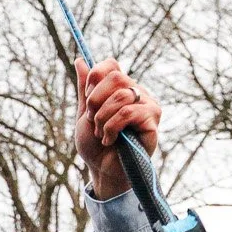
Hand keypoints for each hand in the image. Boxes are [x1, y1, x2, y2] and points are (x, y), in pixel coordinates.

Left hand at [75, 57, 161, 197]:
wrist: (103, 171)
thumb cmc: (96, 145)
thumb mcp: (85, 114)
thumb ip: (84, 89)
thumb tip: (80, 60)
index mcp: (122, 88)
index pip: (111, 66)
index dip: (94, 79)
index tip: (88, 101)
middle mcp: (138, 93)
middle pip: (116, 77)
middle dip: (96, 101)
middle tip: (93, 120)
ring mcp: (148, 106)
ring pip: (121, 96)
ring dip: (102, 118)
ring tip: (102, 134)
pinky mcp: (152, 122)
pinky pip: (128, 112)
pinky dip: (111, 127)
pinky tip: (110, 140)